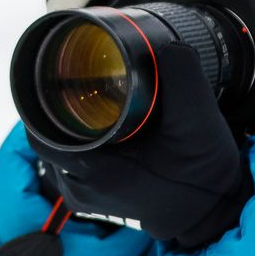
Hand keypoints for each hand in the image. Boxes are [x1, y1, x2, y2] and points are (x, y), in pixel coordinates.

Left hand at [41, 40, 252, 251]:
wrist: (212, 211)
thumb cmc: (201, 174)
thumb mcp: (198, 122)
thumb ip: (182, 77)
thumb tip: (163, 44)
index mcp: (97, 172)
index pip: (42, 131)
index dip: (45, 98)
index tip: (59, 72)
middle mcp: (82, 188)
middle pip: (46, 137)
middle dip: (58, 108)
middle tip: (78, 81)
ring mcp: (85, 197)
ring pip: (58, 150)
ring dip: (68, 126)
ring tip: (89, 101)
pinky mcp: (94, 199)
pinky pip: (72, 163)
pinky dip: (80, 141)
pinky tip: (100, 125)